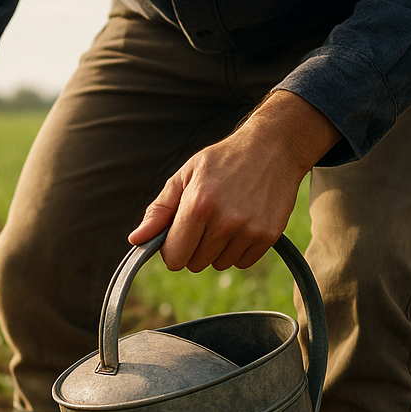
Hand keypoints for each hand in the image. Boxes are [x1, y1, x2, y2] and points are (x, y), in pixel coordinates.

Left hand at [129, 90, 341, 271]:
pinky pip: (241, 263)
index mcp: (198, 205)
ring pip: (218, 265)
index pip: (174, 257)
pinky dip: (238, 250)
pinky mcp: (268, 236)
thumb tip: (135, 240)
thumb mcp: (185, 176)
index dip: (172, 248)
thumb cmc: (222, 161)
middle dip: (194, 247)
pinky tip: (242, 224)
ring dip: (217, 249)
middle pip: (195, 264)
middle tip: (205, 221)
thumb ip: (159, 211)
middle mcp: (225, 221)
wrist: (274, 146)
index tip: (178, 233)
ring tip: (226, 219)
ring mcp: (249, 230)